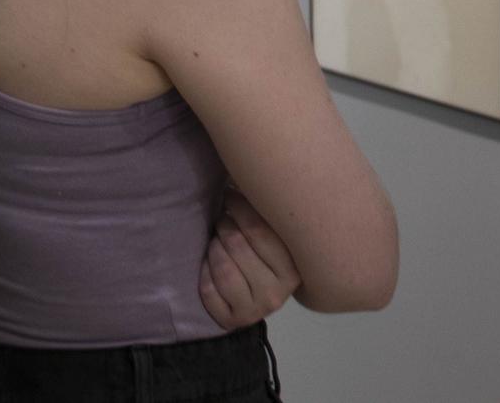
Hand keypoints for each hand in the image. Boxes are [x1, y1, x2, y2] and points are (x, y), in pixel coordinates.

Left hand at [199, 188, 301, 328]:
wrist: (260, 300)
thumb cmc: (268, 256)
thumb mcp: (276, 237)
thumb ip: (268, 215)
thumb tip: (244, 178)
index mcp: (294, 268)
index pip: (260, 230)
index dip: (239, 208)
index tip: (229, 195)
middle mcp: (278, 293)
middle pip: (239, 247)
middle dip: (225, 226)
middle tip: (222, 218)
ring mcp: (255, 310)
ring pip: (223, 268)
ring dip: (214, 247)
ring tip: (216, 239)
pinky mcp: (232, 321)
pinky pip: (209, 290)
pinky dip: (204, 272)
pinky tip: (208, 263)